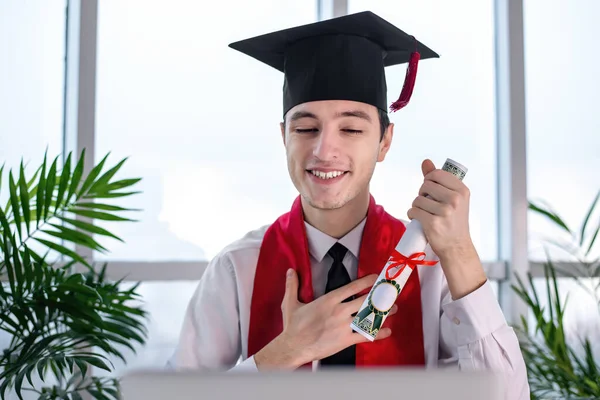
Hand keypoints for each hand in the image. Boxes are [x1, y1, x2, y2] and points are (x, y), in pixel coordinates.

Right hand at [254, 269, 396, 369]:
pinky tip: (387, 331)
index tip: (376, 278)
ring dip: (383, 313)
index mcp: (329, 300)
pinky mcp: (345, 340)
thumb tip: (290, 271)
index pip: (352, 287)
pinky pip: (365, 336)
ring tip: (393, 309)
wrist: (293, 346)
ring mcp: (343, 326)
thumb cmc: (293, 326)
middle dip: (379, 296)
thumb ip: (292, 285)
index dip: (366, 282)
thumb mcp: (290, 302)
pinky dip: (378, 334)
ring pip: (368, 317)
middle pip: (365, 300)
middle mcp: (339, 311)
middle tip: (390, 293)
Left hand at [407, 159, 472, 259]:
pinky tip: (420, 220)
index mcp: (462, 190)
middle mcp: (455, 199)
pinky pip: (413, 211)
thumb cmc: (453, 221)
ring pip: (417, 199)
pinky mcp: (433, 223)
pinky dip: (412, 215)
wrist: (456, 247)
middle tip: (428, 204)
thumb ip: (438, 179)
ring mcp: (445, 211)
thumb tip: (426, 161)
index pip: (437, 174)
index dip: (429, 180)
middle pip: (425, 185)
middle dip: (422, 194)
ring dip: (417, 206)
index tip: (432, 191)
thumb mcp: (452, 198)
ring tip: (425, 213)